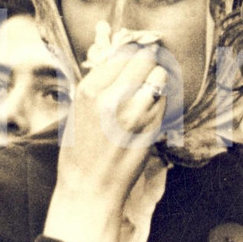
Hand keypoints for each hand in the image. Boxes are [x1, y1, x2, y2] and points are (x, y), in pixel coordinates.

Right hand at [43, 44, 168, 241]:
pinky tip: (149, 112)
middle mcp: (113, 96)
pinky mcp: (152, 127)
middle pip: (145, 59)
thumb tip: (121, 60)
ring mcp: (136, 112)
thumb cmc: (80, 151)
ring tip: (148, 91)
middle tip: (148, 68)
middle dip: (148, 62)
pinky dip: (160, 102)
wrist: (90, 187)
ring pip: (160, 77)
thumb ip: (99, 85)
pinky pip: (164, 101)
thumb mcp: (78, 110)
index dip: (132, 55)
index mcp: (90, 89)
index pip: (122, 54)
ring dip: (156, 81)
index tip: (137, 57)